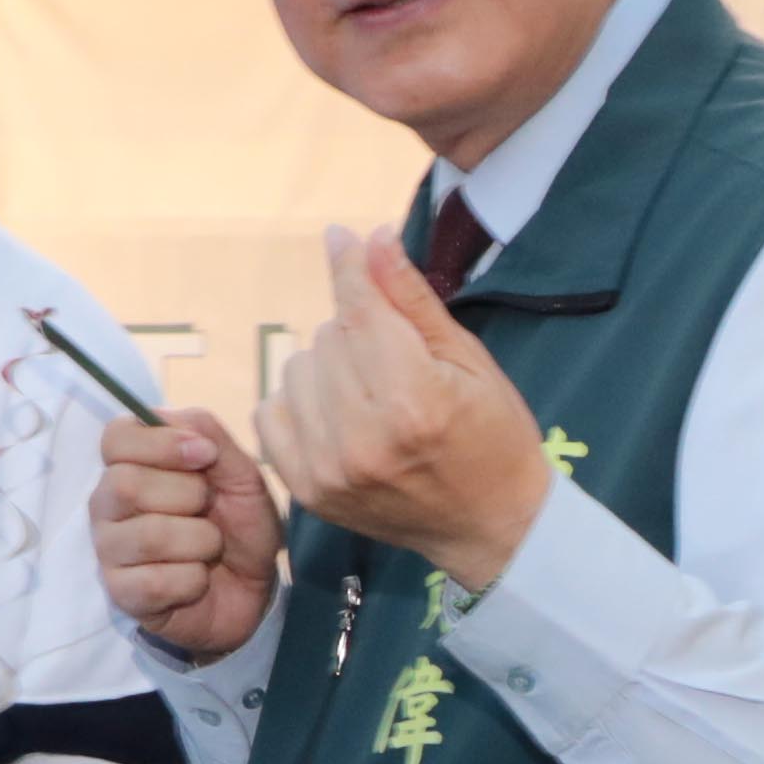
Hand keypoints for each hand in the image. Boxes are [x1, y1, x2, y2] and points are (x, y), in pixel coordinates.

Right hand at [94, 413, 280, 662]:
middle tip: (208, 510)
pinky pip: (156, 582)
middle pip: (125, 484)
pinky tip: (198, 580)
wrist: (255, 589)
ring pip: (149, 535)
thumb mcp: (241, 474)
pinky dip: (194, 580)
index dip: (162, 443)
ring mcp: (109, 550)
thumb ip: (209, 435)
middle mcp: (108, 503)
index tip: (205, 456)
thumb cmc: (240, 526)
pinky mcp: (121, 593)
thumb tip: (173, 424)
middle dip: (189, 495)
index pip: (116, 437)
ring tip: (209, 547)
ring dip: (201, 541)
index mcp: (130, 464)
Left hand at [251, 230, 552, 590]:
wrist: (491, 526)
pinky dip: (299, 403)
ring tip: (368, 392)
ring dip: (327, 368)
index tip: (340, 237)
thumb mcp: (469, 360)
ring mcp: (329, 470)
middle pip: (329, 336)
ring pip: (297, 369)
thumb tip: (369, 237)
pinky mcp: (307, 492)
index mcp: (414, 402)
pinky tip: (336, 415)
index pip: (360, 311)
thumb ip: (411, 299)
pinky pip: (271, 412)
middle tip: (394, 362)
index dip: (350, 268)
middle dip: (357, 332)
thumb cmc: (493, 435)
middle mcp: (364, 439)